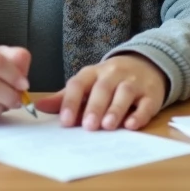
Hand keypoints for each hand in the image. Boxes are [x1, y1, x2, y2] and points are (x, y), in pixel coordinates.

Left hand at [35, 53, 167, 130]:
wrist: (146, 65)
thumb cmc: (110, 80)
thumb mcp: (87, 83)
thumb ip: (66, 97)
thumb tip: (38, 107)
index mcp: (93, 72)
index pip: (79, 83)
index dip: (71, 101)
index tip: (66, 121)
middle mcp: (113, 74)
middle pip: (103, 87)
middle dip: (95, 107)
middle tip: (88, 126)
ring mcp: (134, 82)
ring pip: (125, 92)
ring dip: (116, 109)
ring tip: (108, 126)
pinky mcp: (151, 93)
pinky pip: (146, 103)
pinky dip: (139, 114)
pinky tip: (131, 125)